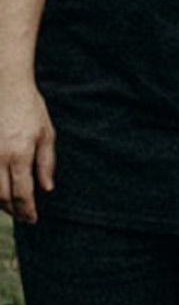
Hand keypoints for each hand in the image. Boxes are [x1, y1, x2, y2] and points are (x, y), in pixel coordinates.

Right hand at [0, 81, 55, 222]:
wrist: (4, 85)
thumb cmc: (29, 108)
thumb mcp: (46, 134)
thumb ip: (46, 163)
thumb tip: (46, 188)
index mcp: (20, 155)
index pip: (23, 193)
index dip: (27, 210)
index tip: (32, 219)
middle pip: (2, 196)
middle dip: (13, 210)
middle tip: (23, 217)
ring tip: (11, 207)